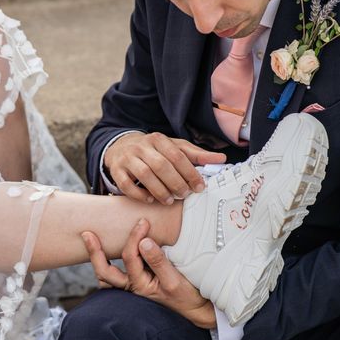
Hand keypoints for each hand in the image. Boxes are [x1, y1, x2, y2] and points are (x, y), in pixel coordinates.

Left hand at [82, 219, 216, 328]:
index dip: (135, 236)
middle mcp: (131, 287)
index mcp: (140, 285)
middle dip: (95, 252)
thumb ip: (158, 261)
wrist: (194, 309)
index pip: (130, 256)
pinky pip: (114, 276)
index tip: (143, 222)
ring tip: (89, 241)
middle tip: (87, 233)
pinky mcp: (136, 283)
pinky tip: (106, 251)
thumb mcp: (175, 279)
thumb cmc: (186, 295)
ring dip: (96, 260)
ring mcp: (132, 286)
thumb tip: (144, 241)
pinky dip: (107, 264)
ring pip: (106, 276)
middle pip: (105, 271)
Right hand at [104, 132, 225, 204]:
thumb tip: (222, 159)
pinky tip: (150, 200)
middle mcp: (142, 147)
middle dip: (176, 183)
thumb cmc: (154, 151)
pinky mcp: (117, 170)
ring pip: (145, 175)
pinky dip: (140, 195)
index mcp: (159, 139)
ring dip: (160, 191)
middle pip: (161, 166)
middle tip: (185, 195)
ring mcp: (127, 158)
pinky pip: (126, 185)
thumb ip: (196, 155)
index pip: (178, 156)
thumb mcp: (174, 148)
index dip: (190, 172)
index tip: (200, 187)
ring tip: (170, 200)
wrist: (121, 147)